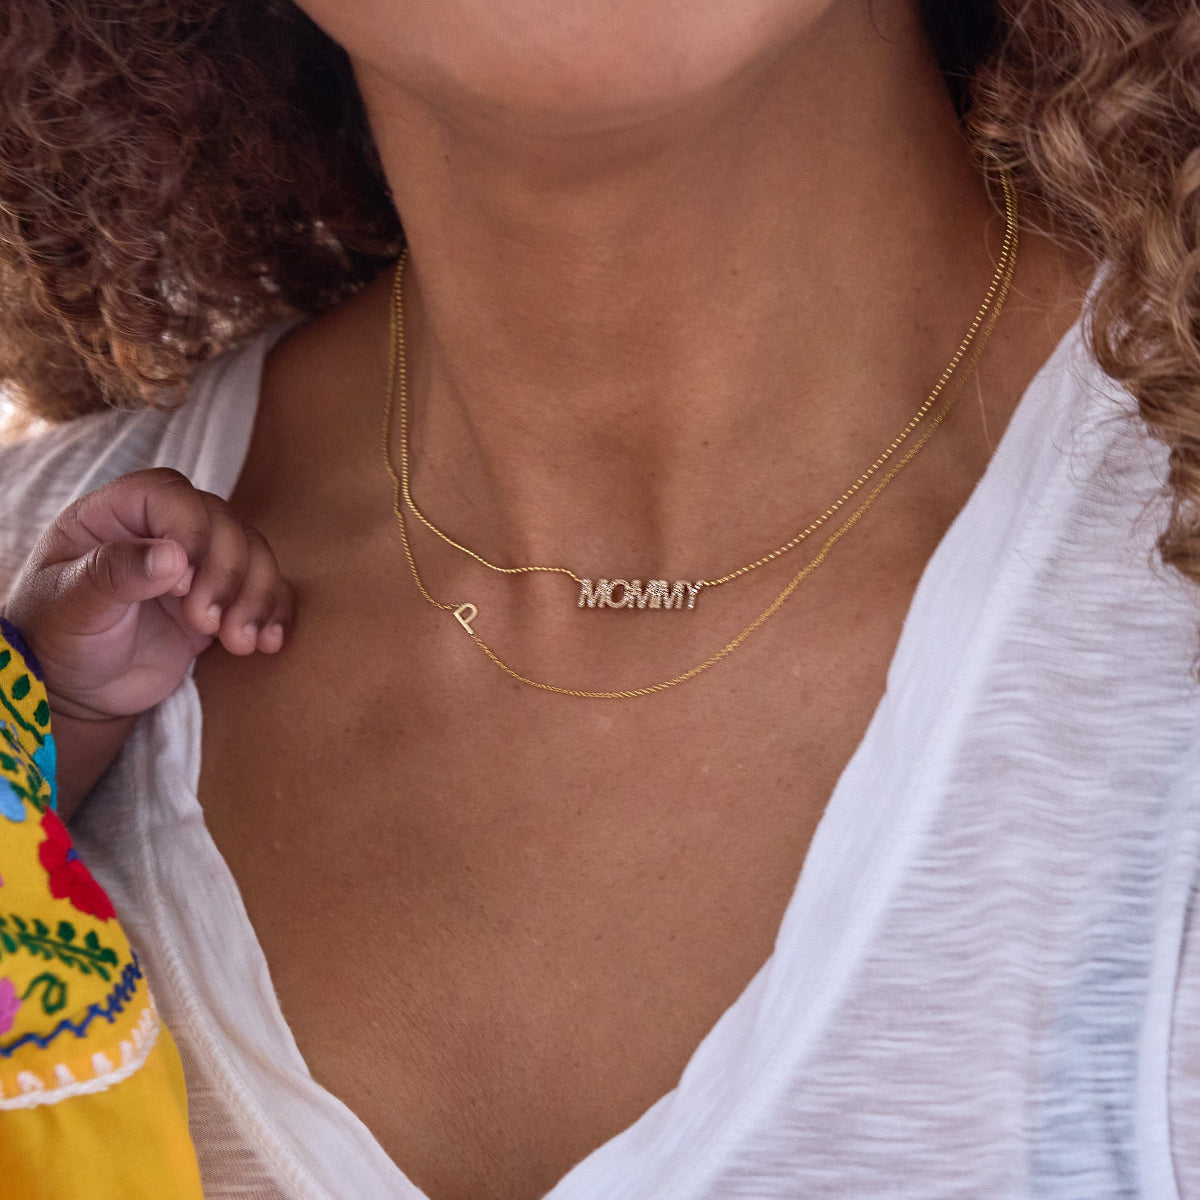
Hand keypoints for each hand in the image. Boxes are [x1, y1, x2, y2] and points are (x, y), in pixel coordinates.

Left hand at [4, 468, 293, 722]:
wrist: (77, 689)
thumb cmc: (56, 638)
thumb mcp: (69, 606)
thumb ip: (114, 574)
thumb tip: (173, 557)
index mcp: (116, 515)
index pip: (169, 494)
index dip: (191, 530)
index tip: (185, 582)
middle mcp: (163, 531)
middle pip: (222, 523)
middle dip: (227, 574)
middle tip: (206, 623)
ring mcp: (197, 565)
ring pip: (253, 553)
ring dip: (256, 597)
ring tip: (239, 641)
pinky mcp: (222, 600)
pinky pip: (266, 590)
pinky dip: (275, 614)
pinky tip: (268, 644)